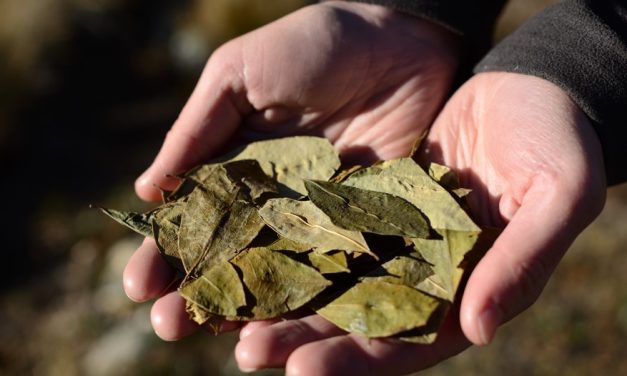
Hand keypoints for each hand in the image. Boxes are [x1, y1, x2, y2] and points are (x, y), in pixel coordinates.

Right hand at [123, 2, 460, 339]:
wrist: (400, 37)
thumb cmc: (313, 45)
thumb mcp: (241, 74)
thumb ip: (198, 130)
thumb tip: (148, 190)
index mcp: (239, 169)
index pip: (195, 220)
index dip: (165, 252)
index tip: (139, 286)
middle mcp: (276, 203)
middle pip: (233, 258)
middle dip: (200, 292)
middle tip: (168, 326)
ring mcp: (323, 218)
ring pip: (283, 275)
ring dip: (255, 310)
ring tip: (229, 343)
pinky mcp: (371, 223)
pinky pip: (344, 267)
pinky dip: (322, 299)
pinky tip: (300, 329)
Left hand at [233, 72, 606, 374]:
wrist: (535, 91)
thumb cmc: (559, 143)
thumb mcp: (558, 196)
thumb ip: (522, 263)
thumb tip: (478, 329)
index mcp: (466, 293)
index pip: (406, 344)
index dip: (356, 362)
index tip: (304, 370)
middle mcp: (421, 276)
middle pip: (354, 321)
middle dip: (302, 339)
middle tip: (249, 351)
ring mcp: (392, 239)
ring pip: (329, 277)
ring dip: (283, 297)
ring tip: (230, 312)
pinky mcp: (370, 201)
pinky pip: (324, 224)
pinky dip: (289, 238)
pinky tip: (248, 246)